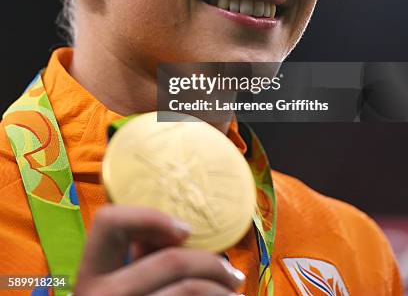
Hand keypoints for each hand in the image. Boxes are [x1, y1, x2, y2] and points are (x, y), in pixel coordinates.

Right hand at [73, 205, 244, 295]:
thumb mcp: (123, 285)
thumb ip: (140, 258)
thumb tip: (179, 233)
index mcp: (90, 277)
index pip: (109, 223)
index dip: (150, 217)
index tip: (185, 231)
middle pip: (171, 260)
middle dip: (211, 263)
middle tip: (233, 275)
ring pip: (190, 290)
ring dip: (221, 290)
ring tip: (233, 292)